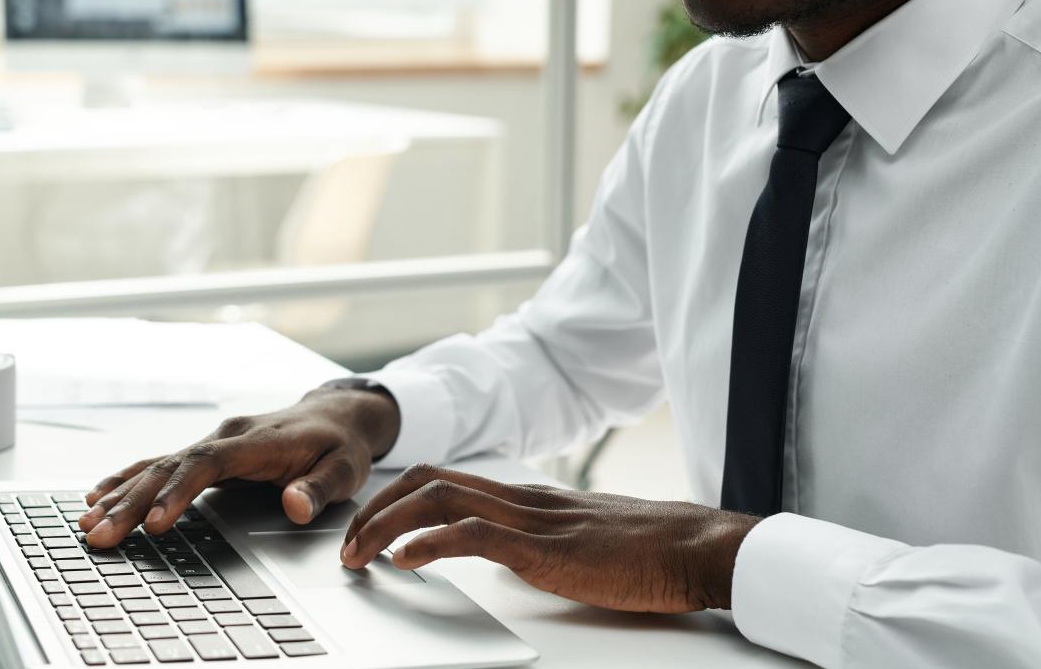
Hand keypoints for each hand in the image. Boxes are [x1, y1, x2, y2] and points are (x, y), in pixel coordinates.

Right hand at [79, 386, 400, 548]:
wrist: (338, 415)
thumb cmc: (340, 445)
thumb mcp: (345, 468)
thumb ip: (320, 487)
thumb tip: (295, 505)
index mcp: (257, 441)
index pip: (207, 464)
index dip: (178, 492)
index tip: (155, 524)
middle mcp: (227, 438)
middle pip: (170, 468)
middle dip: (132, 503)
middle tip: (100, 534)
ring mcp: (213, 443)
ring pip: (157, 467)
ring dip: (121, 495)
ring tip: (87, 522)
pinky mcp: (208, 454)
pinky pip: (160, 466)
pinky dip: (128, 480)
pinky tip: (99, 495)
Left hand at [340, 465, 758, 612]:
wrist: (695, 546)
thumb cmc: (647, 551)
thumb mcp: (577, 542)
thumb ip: (537, 542)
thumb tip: (504, 557)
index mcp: (525, 496)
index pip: (443, 479)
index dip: (394, 498)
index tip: (367, 528)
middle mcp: (520, 498)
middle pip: (427, 481)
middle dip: (375, 509)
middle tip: (345, 544)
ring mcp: (531, 519)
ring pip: (438, 500)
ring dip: (386, 525)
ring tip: (357, 555)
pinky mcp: (546, 549)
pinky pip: (474, 536)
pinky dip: (429, 544)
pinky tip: (404, 560)